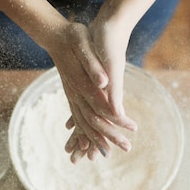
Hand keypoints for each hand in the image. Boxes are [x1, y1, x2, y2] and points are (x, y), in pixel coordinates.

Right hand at [48, 22, 136, 162]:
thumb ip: (93, 65)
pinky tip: (87, 143)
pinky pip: (77, 120)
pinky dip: (83, 133)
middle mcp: (75, 94)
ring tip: (107, 153)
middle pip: (94, 121)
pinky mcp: (71, 96)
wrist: (55, 36)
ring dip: (96, 139)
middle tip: (128, 148)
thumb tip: (104, 83)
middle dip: (110, 136)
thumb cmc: (73, 37)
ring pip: (84, 123)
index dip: (119, 119)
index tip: (134, 128)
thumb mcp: (84, 45)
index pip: (103, 107)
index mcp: (82, 83)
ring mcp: (72, 96)